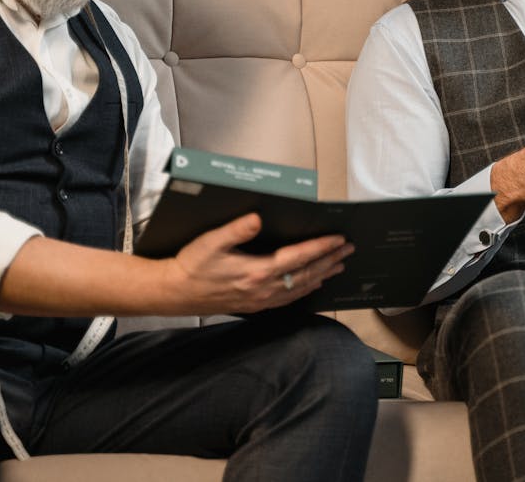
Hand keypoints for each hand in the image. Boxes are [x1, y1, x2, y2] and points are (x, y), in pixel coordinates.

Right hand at [163, 213, 352, 313]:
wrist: (176, 293)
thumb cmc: (192, 265)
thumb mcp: (211, 242)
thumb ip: (236, 230)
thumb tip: (257, 218)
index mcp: (256, 272)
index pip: (297, 258)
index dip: (320, 248)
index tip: (338, 239)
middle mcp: (263, 289)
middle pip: (305, 275)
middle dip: (329, 261)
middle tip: (348, 250)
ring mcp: (260, 300)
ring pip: (300, 289)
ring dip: (321, 276)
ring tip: (338, 266)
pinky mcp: (255, 305)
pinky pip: (288, 299)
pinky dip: (305, 290)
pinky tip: (312, 285)